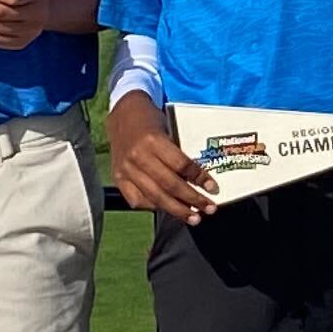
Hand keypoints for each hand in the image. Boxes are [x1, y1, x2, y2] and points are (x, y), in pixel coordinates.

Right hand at [109, 94, 217, 225]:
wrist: (122, 114)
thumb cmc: (150, 120)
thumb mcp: (168, 128)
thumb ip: (179, 152)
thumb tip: (201, 177)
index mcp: (153, 141)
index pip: (181, 165)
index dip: (200, 178)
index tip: (214, 188)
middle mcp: (138, 157)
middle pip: (170, 185)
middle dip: (193, 200)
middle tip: (209, 209)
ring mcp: (126, 170)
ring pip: (155, 197)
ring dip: (177, 210)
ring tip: (193, 217)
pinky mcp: (118, 178)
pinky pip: (138, 200)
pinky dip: (154, 206)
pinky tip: (168, 210)